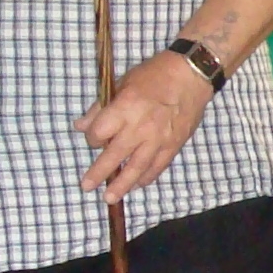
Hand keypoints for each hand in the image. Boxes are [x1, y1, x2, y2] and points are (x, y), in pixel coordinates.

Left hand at [77, 51, 209, 201]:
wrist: (191, 75)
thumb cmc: (154, 74)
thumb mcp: (122, 82)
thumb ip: (100, 107)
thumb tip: (80, 126)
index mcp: (124, 108)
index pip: (99, 133)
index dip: (93, 138)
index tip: (95, 138)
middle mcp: (139, 127)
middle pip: (114, 156)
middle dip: (98, 173)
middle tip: (86, 187)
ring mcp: (158, 139)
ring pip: (136, 168)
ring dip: (122, 185)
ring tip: (110, 198)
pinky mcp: (173, 145)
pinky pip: (157, 167)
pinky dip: (146, 177)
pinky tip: (137, 184)